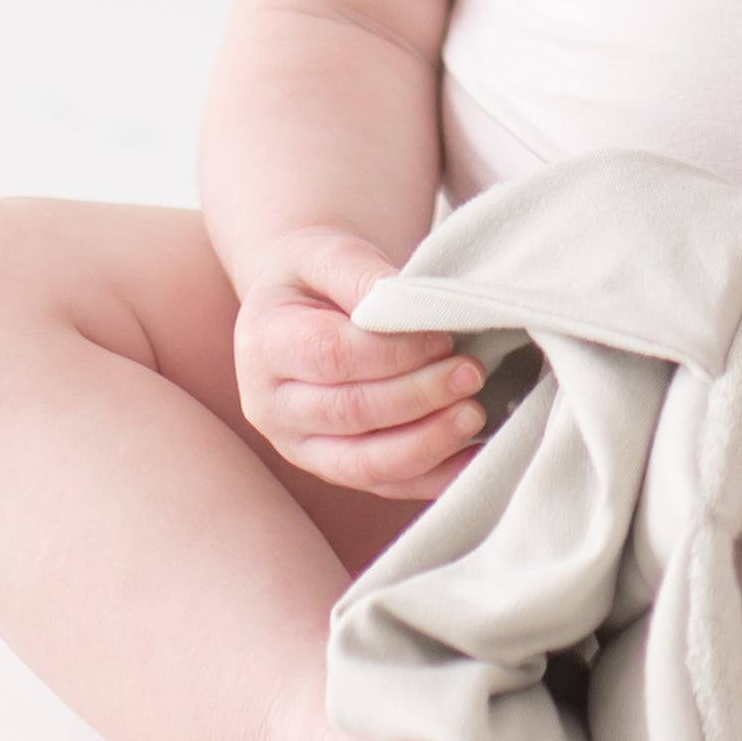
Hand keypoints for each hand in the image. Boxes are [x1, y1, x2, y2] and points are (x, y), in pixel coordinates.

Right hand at [232, 225, 487, 500]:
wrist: (297, 304)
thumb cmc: (318, 275)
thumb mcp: (330, 254)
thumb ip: (364, 275)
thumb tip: (412, 303)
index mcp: (265, 344)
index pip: (332, 357)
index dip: (393, 353)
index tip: (443, 336)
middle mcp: (272, 406)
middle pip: (350, 412)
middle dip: (418, 397)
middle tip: (472, 373)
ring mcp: (300, 446)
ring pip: (363, 464)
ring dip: (426, 443)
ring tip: (474, 414)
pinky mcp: (332, 469)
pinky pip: (384, 487)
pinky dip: (433, 478)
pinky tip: (475, 458)